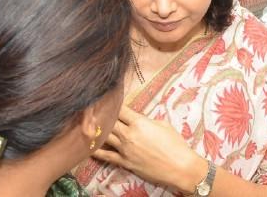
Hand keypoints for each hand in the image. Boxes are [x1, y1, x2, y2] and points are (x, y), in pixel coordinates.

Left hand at [92, 106, 207, 192]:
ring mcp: (124, 149)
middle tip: (92, 111)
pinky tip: (89, 146)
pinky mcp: (124, 162)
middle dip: (100, 115)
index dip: (113, 103)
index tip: (107, 100)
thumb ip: (148, 120)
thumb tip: (138, 120)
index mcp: (140, 122)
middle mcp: (129, 135)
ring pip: (104, 137)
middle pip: (109, 122)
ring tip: (88, 125)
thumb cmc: (175, 144)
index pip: (121, 109)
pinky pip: (106, 155)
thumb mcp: (163, 124)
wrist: (178, 166)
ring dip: (97, 131)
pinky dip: (97, 151)